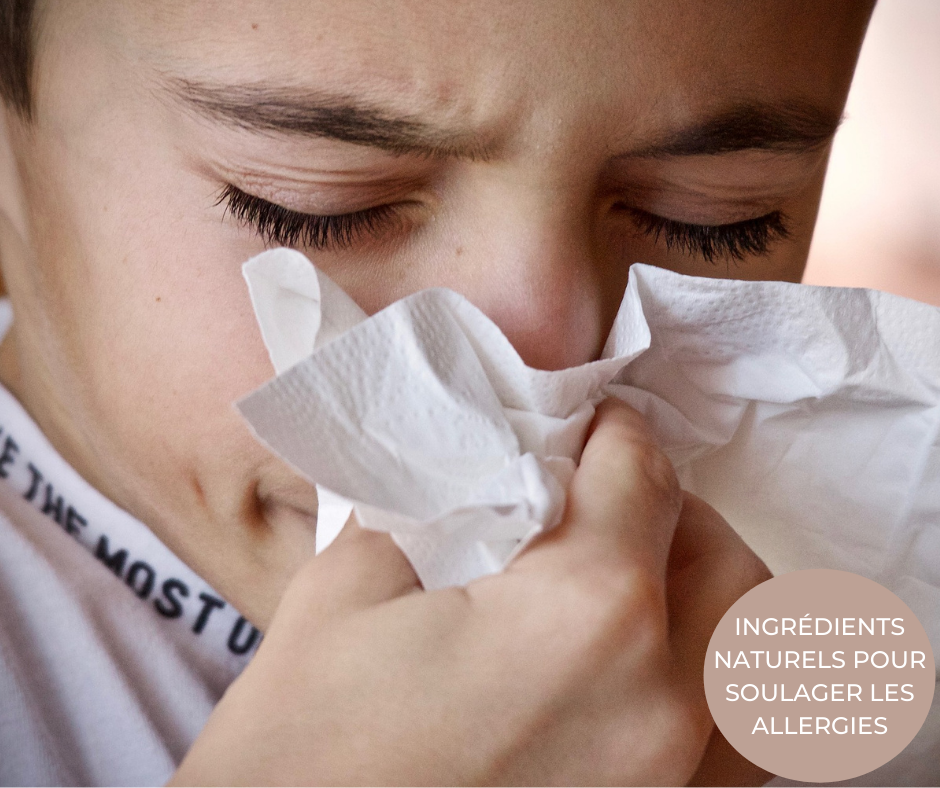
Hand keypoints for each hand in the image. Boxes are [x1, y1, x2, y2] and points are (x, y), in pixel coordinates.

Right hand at [171, 400, 769, 785]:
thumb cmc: (302, 750)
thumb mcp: (347, 588)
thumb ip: (437, 507)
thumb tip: (487, 475)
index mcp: (587, 612)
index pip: (639, 475)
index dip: (613, 431)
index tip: (592, 425)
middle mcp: (664, 699)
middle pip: (721, 556)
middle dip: (669, 506)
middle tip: (605, 499)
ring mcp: (681, 782)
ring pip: (757, 652)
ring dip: (708, 591)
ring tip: (641, 579)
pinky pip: (744, 741)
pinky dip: (717, 681)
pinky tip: (653, 669)